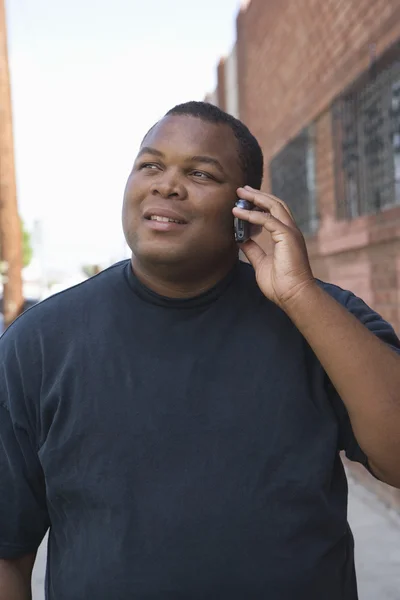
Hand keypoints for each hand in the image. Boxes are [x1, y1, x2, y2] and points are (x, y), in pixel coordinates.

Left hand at [233, 186, 315, 309]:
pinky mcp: (287, 236)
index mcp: (286, 236)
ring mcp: (291, 232)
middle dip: (258, 195)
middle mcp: (290, 231)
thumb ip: (252, 249)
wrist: (293, 296)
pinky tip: (238, 213)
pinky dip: (252, 215)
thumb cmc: (281, 284)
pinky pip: (268, 219)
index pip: (274, 213)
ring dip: (256, 198)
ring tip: (240, 194)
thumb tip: (240, 239)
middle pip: (275, 204)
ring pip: (274, 206)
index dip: (259, 204)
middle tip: (241, 189)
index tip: (244, 200)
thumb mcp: (261, 263)